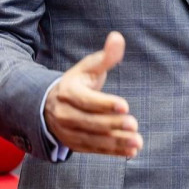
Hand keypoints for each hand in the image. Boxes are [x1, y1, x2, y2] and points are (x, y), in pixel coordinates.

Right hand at [44, 31, 142, 156]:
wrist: (52, 104)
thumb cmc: (78, 82)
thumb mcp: (88, 66)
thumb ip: (106, 55)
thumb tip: (118, 37)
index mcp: (67, 92)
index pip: (87, 100)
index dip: (105, 104)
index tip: (125, 106)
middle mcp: (64, 114)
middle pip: (90, 122)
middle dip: (113, 125)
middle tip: (134, 124)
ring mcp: (68, 132)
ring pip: (93, 139)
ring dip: (116, 142)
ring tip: (137, 141)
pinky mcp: (75, 144)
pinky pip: (94, 150)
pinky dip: (113, 152)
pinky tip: (131, 151)